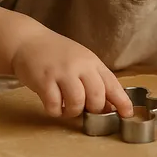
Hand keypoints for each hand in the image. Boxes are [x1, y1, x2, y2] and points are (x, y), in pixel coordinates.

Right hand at [11, 28, 133, 118]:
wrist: (28, 41)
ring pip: (77, 103)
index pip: (112, 83)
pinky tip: (53, 105)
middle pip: (97, 96)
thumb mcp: (81, 61)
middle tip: (86, 111)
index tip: (127, 114)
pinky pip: (55, 106)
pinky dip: (55, 111)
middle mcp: (79, 66)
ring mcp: (61, 73)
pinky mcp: (44, 81)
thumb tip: (108, 106)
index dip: (122, 101)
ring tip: (67, 109)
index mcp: (92, 62)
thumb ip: (94, 80)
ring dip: (73, 112)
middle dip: (94, 110)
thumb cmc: (57, 54)